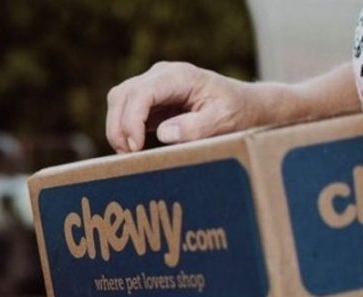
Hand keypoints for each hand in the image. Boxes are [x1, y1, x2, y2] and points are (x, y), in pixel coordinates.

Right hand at [105, 62, 265, 152]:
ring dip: (117, 127)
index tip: (135, 148)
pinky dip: (124, 127)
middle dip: (119, 126)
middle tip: (127, 155)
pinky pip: (125, 108)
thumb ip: (195, 127)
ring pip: (119, 99)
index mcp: (180, 76)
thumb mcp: (222, 121)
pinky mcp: (150, 97)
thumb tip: (163, 133)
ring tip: (128, 153)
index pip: (142, 93)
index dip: (132, 120)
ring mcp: (154, 83)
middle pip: (123, 94)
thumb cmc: (236, 112)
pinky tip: (134, 147)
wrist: (244, 104)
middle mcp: (162, 74)